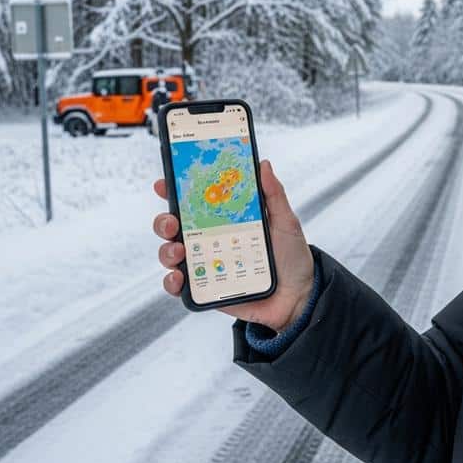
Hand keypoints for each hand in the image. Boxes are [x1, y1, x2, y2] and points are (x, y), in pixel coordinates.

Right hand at [153, 159, 315, 331]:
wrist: (298, 298)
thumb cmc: (292, 258)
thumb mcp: (285, 222)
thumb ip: (274, 194)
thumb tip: (263, 164)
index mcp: (225, 220)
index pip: (194, 202)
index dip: (175, 191)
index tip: (165, 183)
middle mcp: (210, 240)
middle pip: (174, 226)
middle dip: (164, 220)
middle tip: (173, 222)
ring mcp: (205, 264)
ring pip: (171, 253)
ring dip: (166, 249)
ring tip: (180, 251)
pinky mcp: (205, 289)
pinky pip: (178, 286)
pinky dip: (171, 281)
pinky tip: (179, 277)